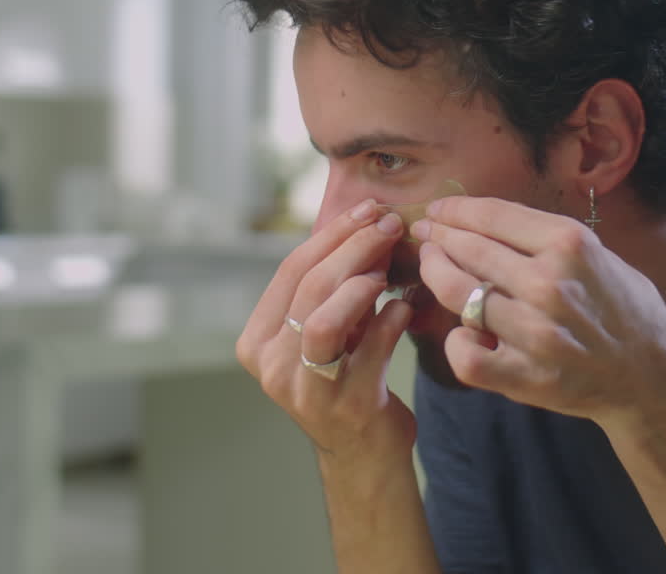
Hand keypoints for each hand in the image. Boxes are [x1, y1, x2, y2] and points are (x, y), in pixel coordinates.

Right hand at [235, 201, 416, 460]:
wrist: (364, 455)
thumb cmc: (347, 381)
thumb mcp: (332, 332)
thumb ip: (338, 287)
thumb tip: (370, 224)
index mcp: (258, 341)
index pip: (289, 271)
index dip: (331, 234)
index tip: (367, 209)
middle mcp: (273, 366)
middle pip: (308, 288)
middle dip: (353, 248)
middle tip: (389, 225)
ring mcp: (307, 390)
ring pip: (323, 321)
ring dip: (359, 285)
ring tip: (388, 271)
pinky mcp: (347, 408)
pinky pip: (369, 353)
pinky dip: (390, 321)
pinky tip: (406, 307)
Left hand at [412, 196, 665, 422]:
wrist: (651, 378)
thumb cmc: (627, 311)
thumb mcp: (601, 256)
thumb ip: (547, 240)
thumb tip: (487, 222)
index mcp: (571, 245)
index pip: (493, 215)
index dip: (456, 209)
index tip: (439, 208)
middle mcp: (549, 284)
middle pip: (469, 249)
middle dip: (438, 237)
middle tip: (425, 234)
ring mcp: (535, 332)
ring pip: (458, 295)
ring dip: (435, 276)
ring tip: (430, 267)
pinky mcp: (525, 376)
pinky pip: (466, 355)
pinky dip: (456, 342)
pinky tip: (461, 333)